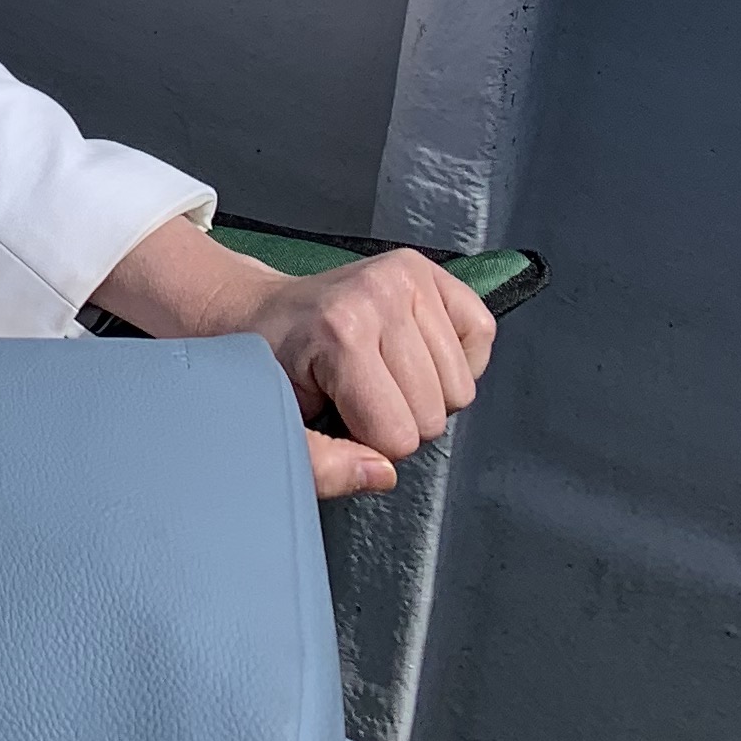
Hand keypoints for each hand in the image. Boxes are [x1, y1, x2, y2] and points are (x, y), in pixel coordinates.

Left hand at [88, 220, 496, 501]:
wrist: (260, 311)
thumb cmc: (270, 369)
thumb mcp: (277, 424)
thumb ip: (321, 465)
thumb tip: (384, 473)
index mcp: (340, 332)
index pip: (398, 437)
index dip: (369, 441)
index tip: (338, 414)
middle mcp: (379, 293)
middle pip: (434, 415)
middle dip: (399, 419)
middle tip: (358, 392)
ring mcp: (406, 276)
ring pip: (461, 386)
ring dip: (426, 392)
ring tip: (380, 370)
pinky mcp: (427, 268)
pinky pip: (480, 334)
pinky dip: (456, 355)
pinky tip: (412, 351)